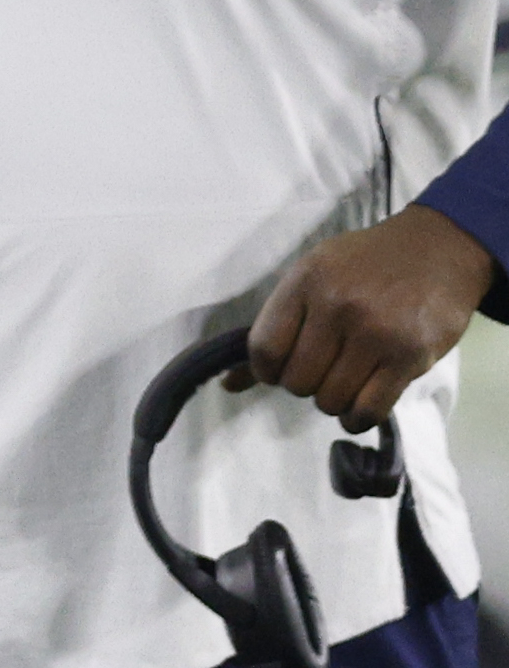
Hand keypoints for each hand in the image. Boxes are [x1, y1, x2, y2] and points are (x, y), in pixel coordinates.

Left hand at [237, 205, 492, 432]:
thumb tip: (229, 384)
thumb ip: (275, 326)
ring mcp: (376, 332)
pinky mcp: (409, 356)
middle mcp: (337, 306)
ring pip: (330, 399)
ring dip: (333, 400)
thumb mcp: (313, 275)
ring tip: (345, 381)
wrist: (438, 249)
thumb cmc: (365, 264)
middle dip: (303, 385)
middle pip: (297, 380)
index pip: (264, 348)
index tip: (278, 370)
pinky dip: (357, 418)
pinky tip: (359, 407)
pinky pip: (369, 409)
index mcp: (305, 282)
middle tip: (321, 371)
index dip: (265, 371)